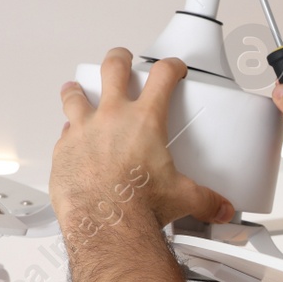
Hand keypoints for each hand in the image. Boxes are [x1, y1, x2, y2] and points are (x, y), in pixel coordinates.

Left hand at [53, 49, 235, 234]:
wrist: (106, 223)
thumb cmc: (138, 205)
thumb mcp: (182, 198)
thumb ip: (204, 199)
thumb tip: (219, 207)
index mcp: (145, 121)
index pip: (162, 77)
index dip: (170, 67)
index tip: (172, 68)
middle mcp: (112, 118)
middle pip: (113, 69)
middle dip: (120, 59)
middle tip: (122, 59)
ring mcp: (84, 131)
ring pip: (76, 95)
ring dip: (77, 90)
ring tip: (76, 89)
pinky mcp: (63, 150)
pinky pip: (64, 134)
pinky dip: (68, 133)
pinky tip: (71, 138)